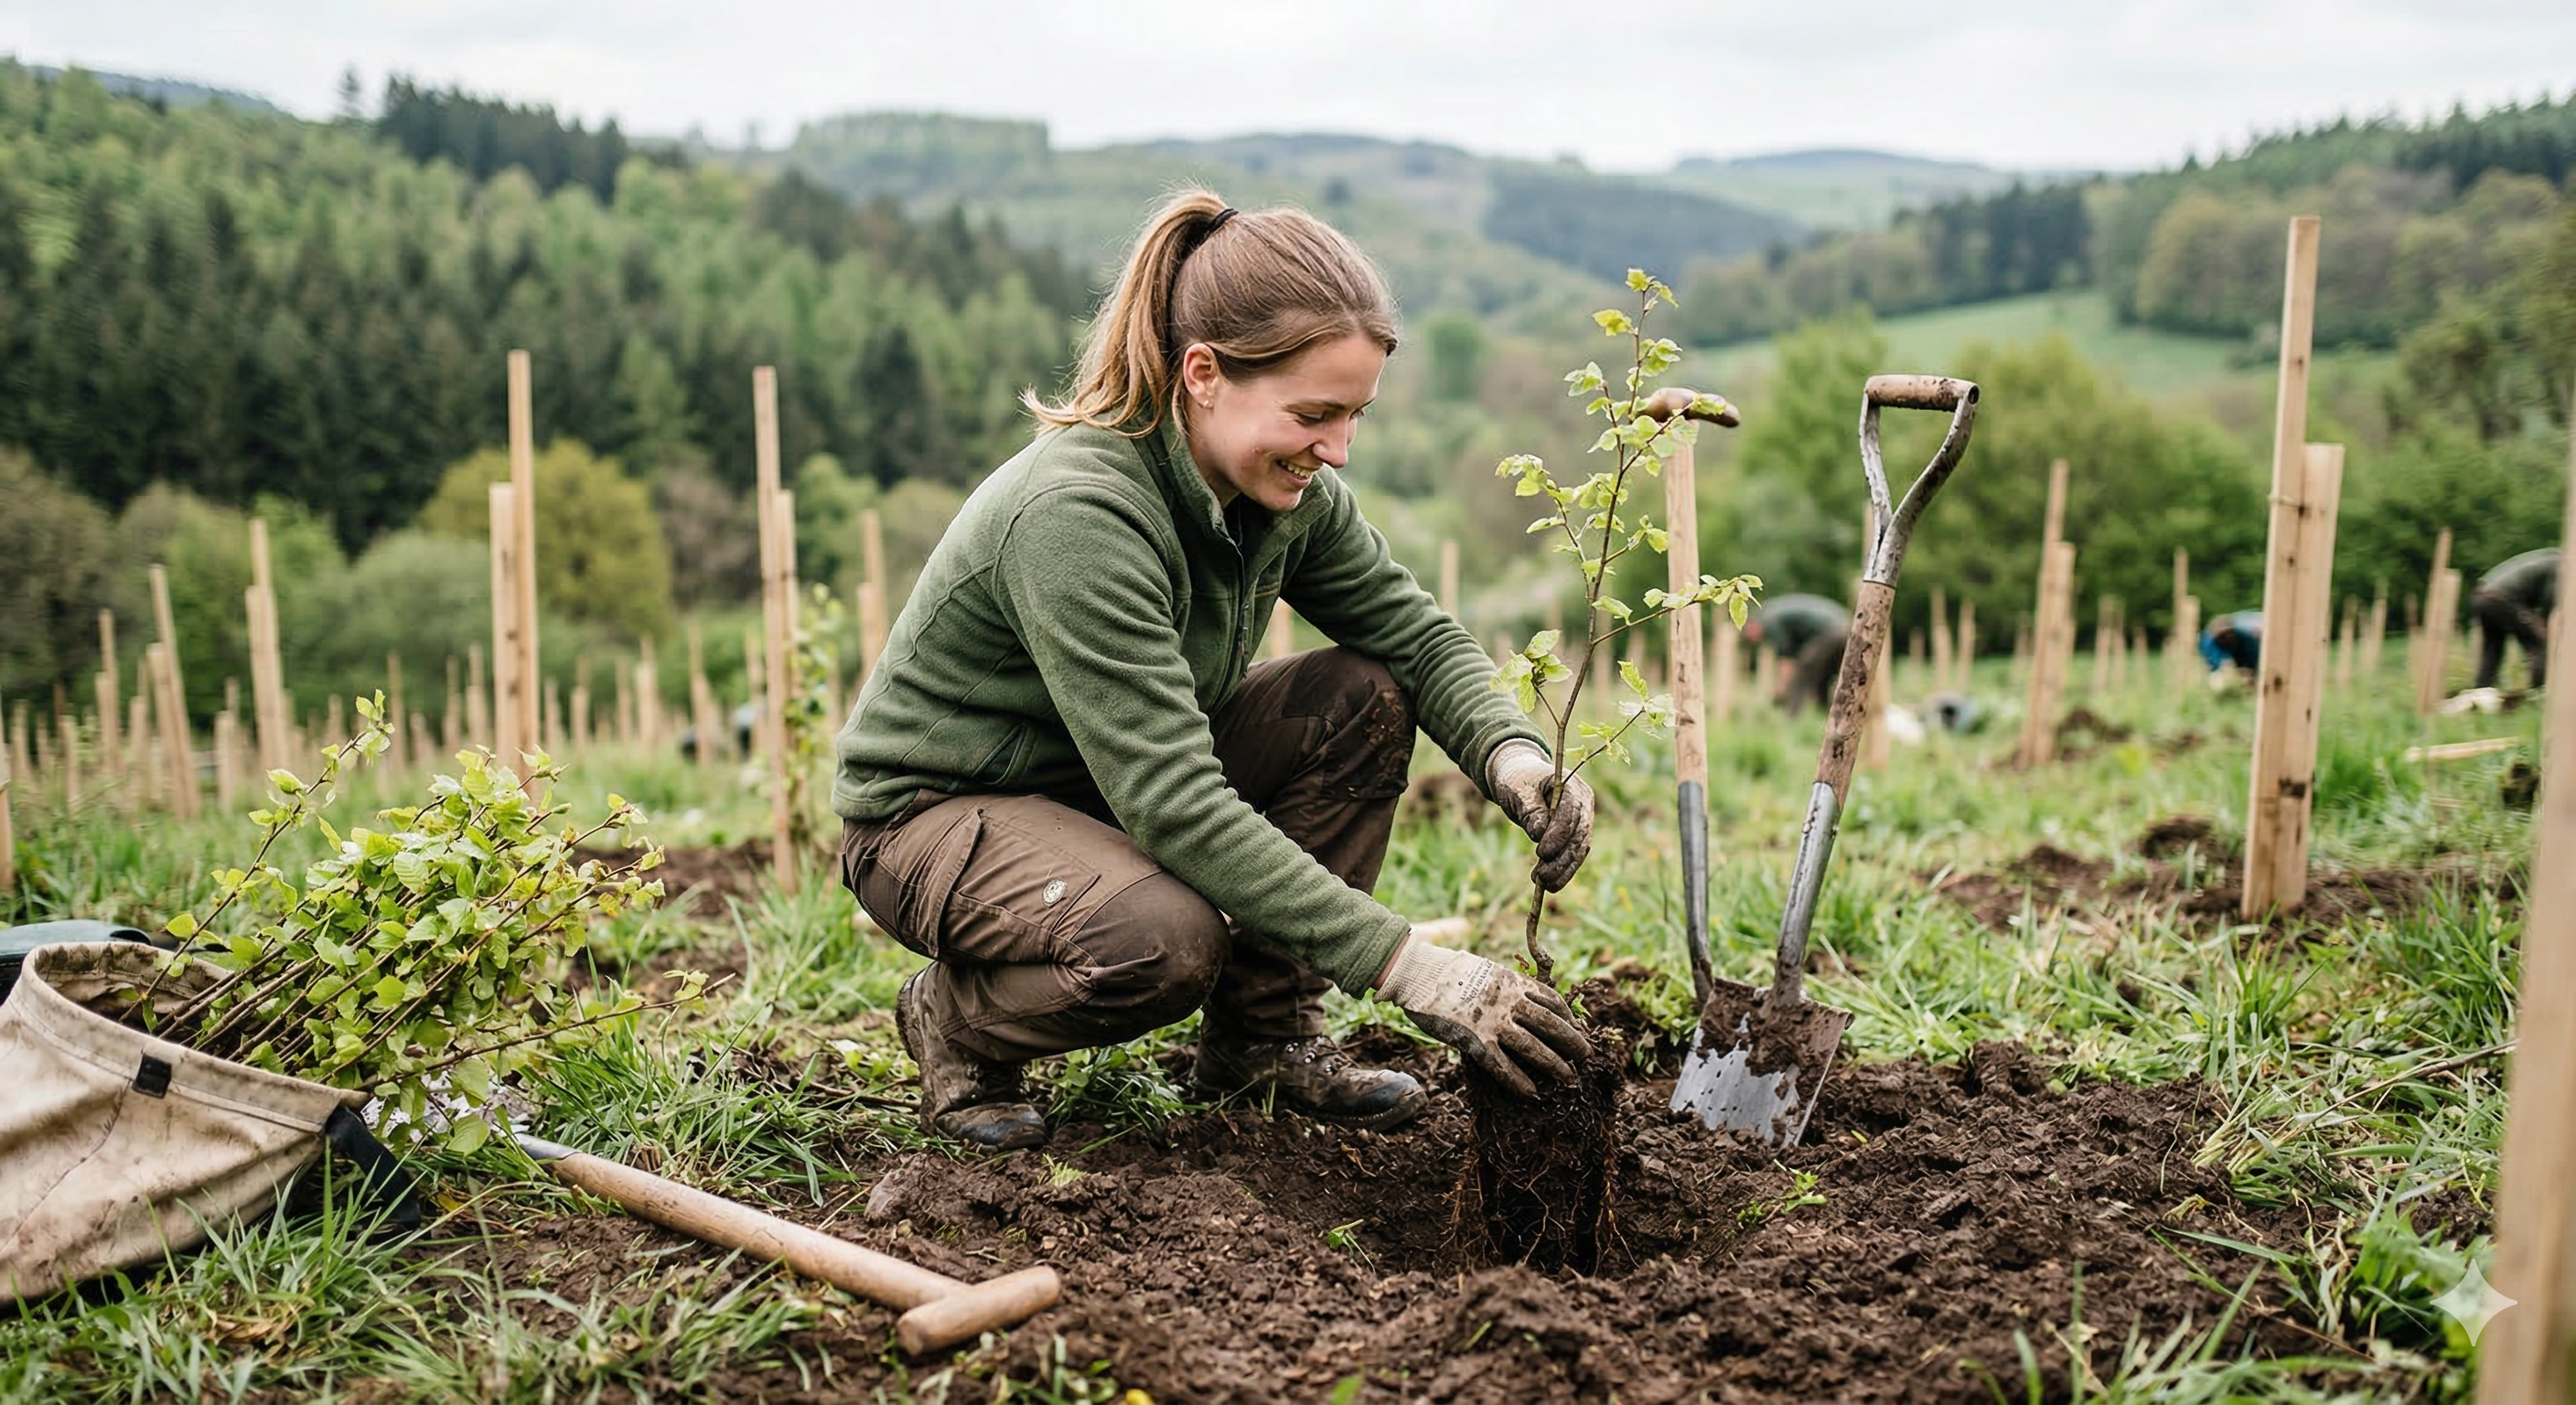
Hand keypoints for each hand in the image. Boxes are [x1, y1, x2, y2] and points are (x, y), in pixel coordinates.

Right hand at [1374, 932, 1590, 1097]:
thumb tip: (1518, 1000)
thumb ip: (1504, 987)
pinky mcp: (1474, 1039)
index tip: (1577, 1029)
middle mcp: (1508, 1001)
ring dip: (1554, 1064)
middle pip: (1550, 1025)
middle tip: (1586, 1056)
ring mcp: (1493, 1021)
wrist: (1418, 972)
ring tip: (1569, 1078)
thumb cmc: (1448, 972)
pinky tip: (1531, 1093)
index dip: (1568, 1017)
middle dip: (1572, 1042)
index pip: (1551, 1000)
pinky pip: (1502, 1065)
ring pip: (1533, 1046)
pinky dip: (1518, 1081)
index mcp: (1512, 981)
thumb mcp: (1485, 970)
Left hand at [1486, 740, 1593, 890]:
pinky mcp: (1576, 833)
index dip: (1559, 834)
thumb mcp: (1518, 790)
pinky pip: (1574, 854)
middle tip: (1541, 877)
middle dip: (1561, 858)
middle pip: (1579, 834)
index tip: (1542, 853)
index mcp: (1572, 786)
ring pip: (1579, 848)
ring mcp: (1583, 819)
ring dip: (1563, 869)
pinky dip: (1563, 870)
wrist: (1520, 777)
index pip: (1572, 813)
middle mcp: (1584, 803)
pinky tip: (1550, 884)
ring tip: (1543, 884)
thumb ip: (1530, 809)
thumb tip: (1539, 834)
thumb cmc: (1518, 780)